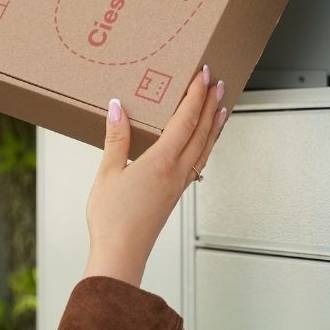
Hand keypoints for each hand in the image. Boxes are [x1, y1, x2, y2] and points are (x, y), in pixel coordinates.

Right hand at [84, 66, 226, 285]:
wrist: (122, 253)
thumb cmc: (112, 219)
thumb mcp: (108, 173)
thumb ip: (116, 138)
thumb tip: (118, 108)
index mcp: (162, 162)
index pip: (185, 120)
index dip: (195, 95)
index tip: (203, 75)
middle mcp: (177, 171)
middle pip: (201, 131)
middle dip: (210, 104)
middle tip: (218, 83)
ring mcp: (179, 184)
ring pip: (205, 148)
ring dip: (214, 125)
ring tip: (221, 108)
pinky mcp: (175, 193)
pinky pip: (198, 162)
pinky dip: (205, 145)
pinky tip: (202, 143)